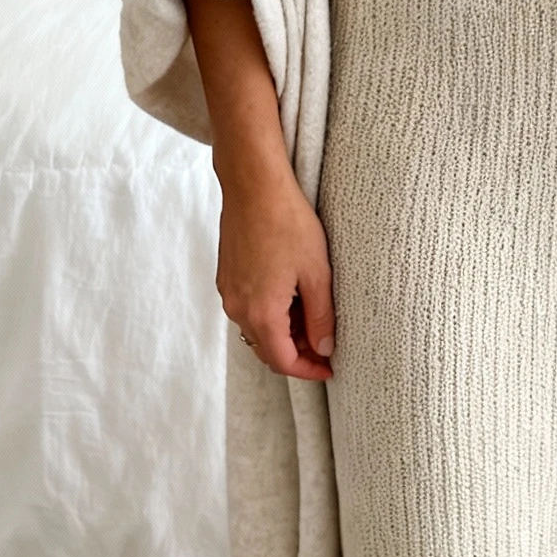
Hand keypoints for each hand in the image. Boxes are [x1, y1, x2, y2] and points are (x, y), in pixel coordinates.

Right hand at [216, 154, 334, 382]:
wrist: (253, 185)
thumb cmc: (287, 223)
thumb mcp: (316, 273)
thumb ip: (321, 317)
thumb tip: (325, 348)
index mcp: (261, 312)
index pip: (283, 361)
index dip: (308, 370)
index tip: (330, 368)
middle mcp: (237, 308)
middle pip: (267, 350)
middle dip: (297, 354)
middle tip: (326, 345)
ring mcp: (228, 292)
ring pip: (257, 330)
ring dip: (284, 334)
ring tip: (314, 319)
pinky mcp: (226, 276)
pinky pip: (248, 309)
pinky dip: (270, 315)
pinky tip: (293, 298)